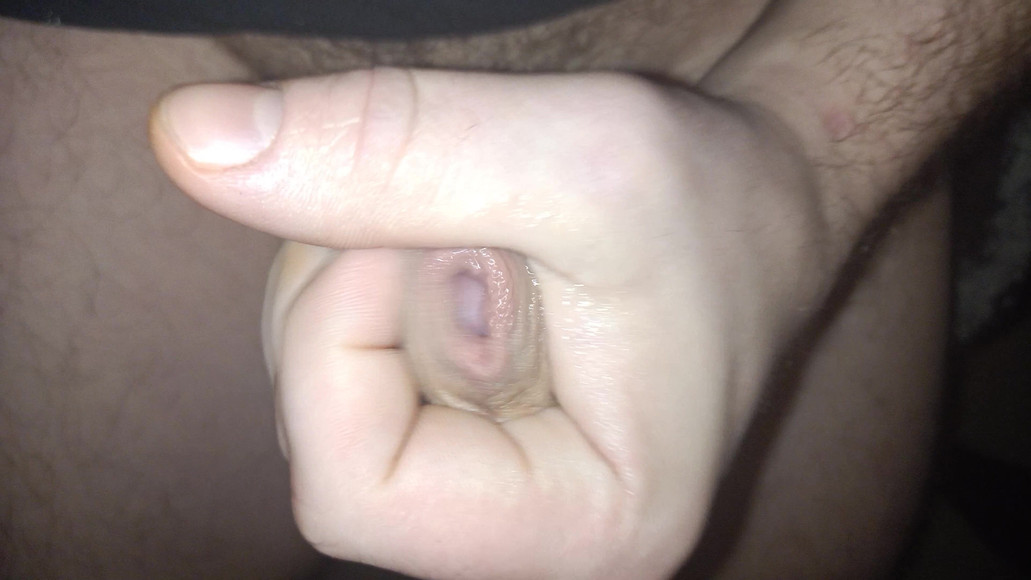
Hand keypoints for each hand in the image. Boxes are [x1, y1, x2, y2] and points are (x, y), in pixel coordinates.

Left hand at [150, 68, 829, 578]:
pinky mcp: (471, 440)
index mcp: (586, 527)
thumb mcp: (577, 154)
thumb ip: (389, 150)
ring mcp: (496, 492)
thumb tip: (188, 143)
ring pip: (320, 404)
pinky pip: (346, 374)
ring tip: (472, 226)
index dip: (340, 346)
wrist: (763, 202)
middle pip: (324, 446)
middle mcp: (531, 538)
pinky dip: (363, 288)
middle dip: (351, 298)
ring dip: (351, 281)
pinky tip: (450, 250)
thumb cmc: (710, 197)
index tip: (422, 233)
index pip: (353, 494)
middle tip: (462, 214)